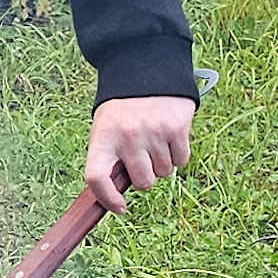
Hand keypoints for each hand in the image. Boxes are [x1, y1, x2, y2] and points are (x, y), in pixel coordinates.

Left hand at [84, 94, 196, 211]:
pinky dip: (178, 155)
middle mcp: (128, 135)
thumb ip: (109, 159)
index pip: (96, 176)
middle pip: (142, 182)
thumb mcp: (106, 129)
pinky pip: (181, 161)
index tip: (120, 207)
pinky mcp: (177, 127)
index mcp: (103, 136)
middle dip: (144, 176)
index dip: (107, 198)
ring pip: (164, 173)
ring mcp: (154, 131)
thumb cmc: (123, 111)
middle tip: (142, 157)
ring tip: (154, 139)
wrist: (146, 71)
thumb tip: (117, 199)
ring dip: (161, 164)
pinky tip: (169, 136)